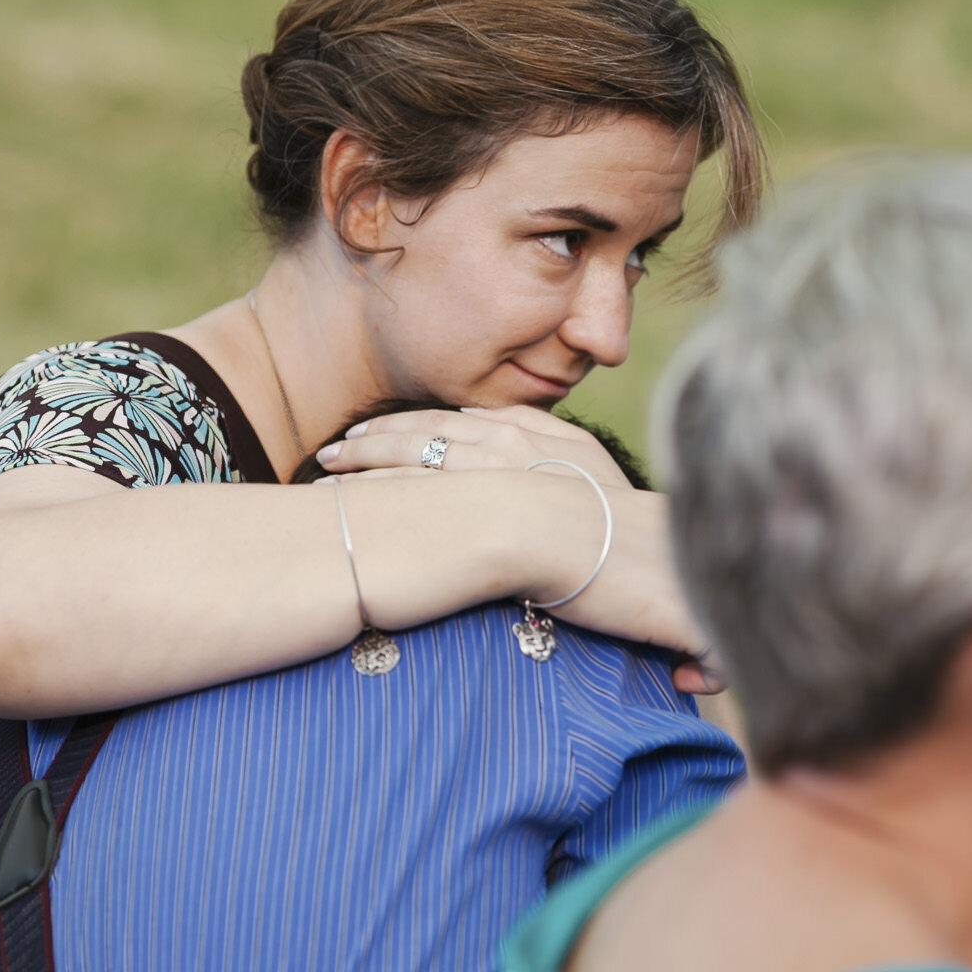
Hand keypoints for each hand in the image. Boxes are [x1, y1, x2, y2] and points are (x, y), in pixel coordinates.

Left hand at [313, 406, 632, 487]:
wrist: (645, 549)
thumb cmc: (623, 514)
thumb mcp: (589, 461)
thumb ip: (547, 436)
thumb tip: (502, 423)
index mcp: (524, 431)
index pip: (450, 422)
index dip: (407, 426)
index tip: (372, 435)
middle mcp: (499, 443)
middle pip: (419, 432)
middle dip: (372, 442)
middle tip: (334, 454)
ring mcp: (486, 474)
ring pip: (408, 458)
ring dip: (362, 466)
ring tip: (326, 479)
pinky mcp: (476, 510)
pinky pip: (413, 495)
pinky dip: (375, 495)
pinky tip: (346, 505)